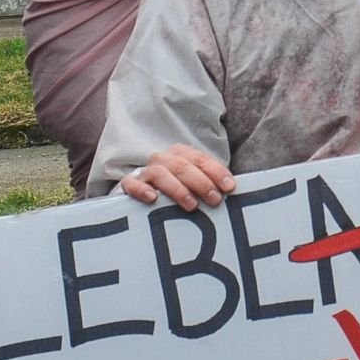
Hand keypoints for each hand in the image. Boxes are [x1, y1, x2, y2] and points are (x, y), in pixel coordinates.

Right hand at [119, 144, 235, 209]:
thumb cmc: (174, 190)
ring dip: (178, 189)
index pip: (200, 159)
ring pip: (160, 173)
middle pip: (182, 166)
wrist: (140, 192)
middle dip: (201, 182)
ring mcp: (145, 171)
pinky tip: (153, 199)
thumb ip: (209, 185)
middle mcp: (163, 159)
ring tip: (191, 205)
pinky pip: (132, 184)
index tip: (229, 187)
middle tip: (215, 200)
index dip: (216, 171)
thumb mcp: (192, 184)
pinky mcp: (129, 185)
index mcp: (181, 154)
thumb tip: (230, 193)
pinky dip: (142, 189)